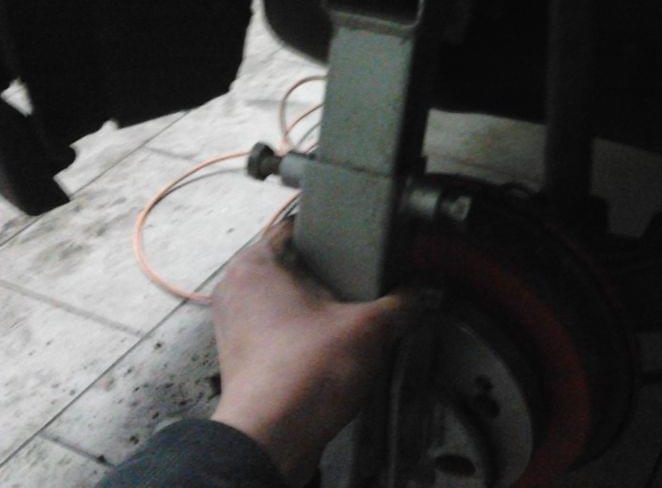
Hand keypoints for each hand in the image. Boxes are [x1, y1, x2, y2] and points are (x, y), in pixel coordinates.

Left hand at [211, 221, 418, 486]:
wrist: (272, 438)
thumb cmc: (306, 372)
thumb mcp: (369, 328)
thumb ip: (402, 303)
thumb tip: (425, 291)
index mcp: (256, 262)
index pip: (297, 224)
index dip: (334, 228)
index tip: (361, 237)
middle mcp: (236, 287)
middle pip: (293, 262)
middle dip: (328, 270)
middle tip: (364, 274)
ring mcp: (233, 323)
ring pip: (285, 296)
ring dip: (316, 302)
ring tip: (351, 308)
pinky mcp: (241, 354)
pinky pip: (278, 327)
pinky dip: (303, 329)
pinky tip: (332, 340)